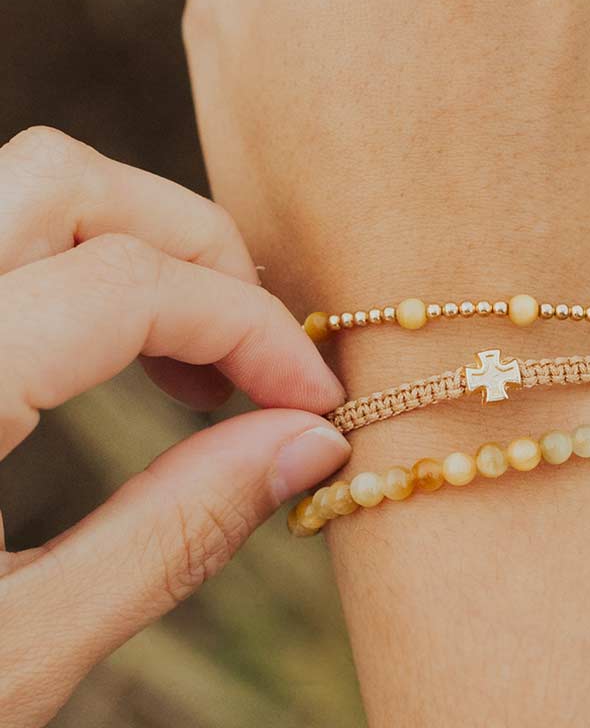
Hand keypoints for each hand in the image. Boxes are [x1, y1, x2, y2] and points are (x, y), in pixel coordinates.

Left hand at [0, 127, 348, 727]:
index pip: (129, 284)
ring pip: (20, 189)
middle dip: (194, 247)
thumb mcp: (12, 659)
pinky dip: (73, 268)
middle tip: (250, 355)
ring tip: (185, 352)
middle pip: (68, 182)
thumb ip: (174, 533)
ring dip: (132, 244)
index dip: (250, 327)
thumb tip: (304, 446)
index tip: (310, 398)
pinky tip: (100, 356)